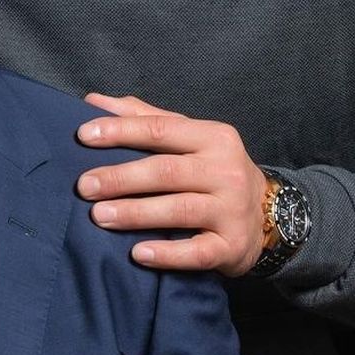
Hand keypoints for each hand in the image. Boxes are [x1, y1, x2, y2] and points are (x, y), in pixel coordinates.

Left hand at [77, 93, 267, 275]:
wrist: (271, 216)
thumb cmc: (213, 172)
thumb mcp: (190, 138)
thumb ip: (144, 118)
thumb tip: (93, 101)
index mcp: (213, 137)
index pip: (162, 130)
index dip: (121, 131)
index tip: (83, 136)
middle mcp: (226, 171)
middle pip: (166, 171)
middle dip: (121, 178)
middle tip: (84, 186)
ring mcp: (231, 210)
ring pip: (179, 209)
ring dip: (135, 213)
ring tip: (99, 216)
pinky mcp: (232, 246)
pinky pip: (197, 252)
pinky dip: (168, 254)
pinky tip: (139, 254)